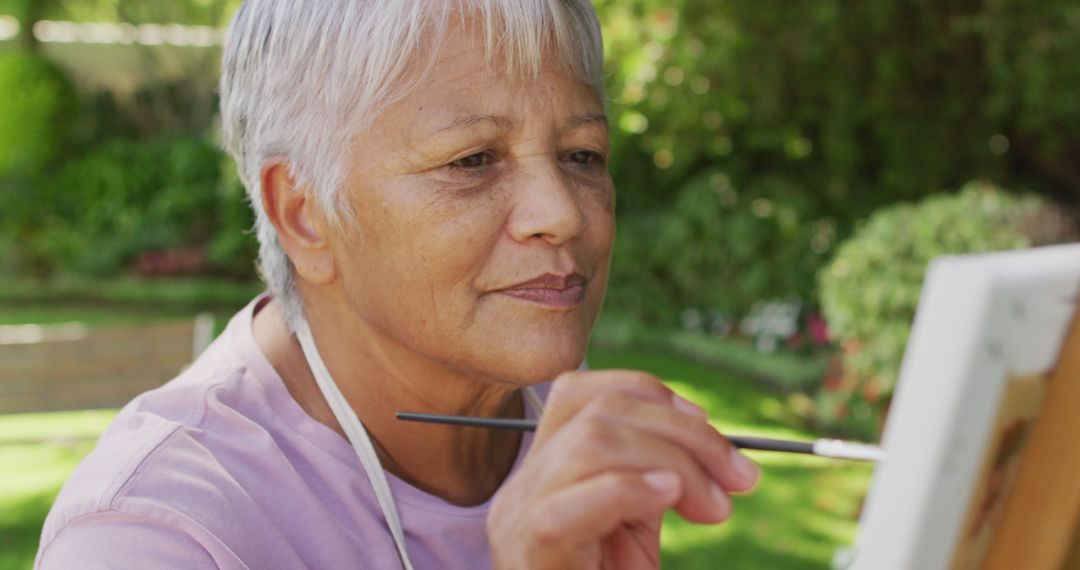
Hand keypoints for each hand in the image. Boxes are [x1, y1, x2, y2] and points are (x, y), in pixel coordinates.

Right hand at [487, 370, 759, 568]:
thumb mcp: (636, 528)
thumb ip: (656, 477)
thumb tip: (707, 437)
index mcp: (544, 471)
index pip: (581, 391)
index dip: (650, 394)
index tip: (709, 429)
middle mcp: (523, 486)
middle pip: (598, 412)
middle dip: (684, 433)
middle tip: (739, 479)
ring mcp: (518, 518)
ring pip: (590, 443)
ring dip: (673, 460)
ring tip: (714, 507)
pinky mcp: (530, 553)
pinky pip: (566, 507)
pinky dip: (629, 490)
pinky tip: (669, 500)